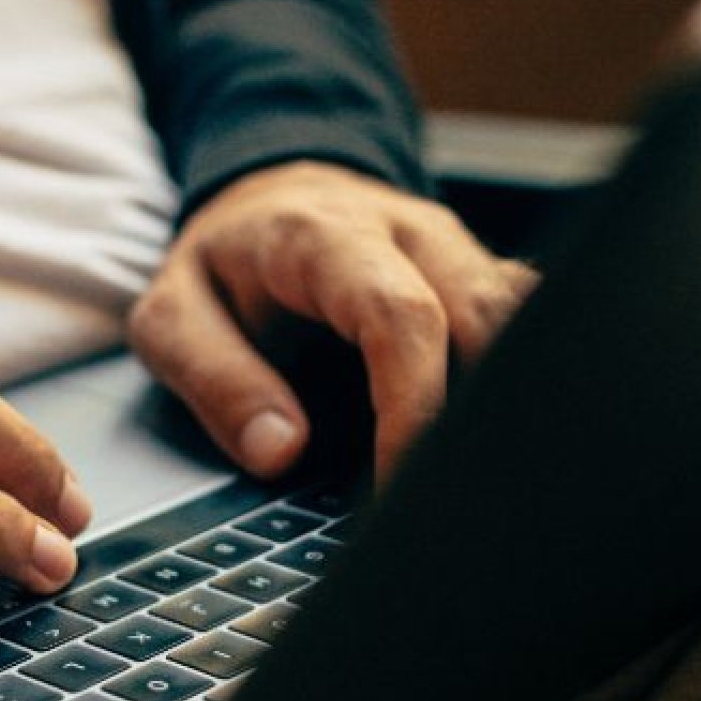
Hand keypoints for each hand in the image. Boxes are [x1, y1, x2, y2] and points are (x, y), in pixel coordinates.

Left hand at [129, 161, 537, 477]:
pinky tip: (494, 442)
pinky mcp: (480, 275)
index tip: (400, 483)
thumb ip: (216, 379)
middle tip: (447, 500)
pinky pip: (528, 321)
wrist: (266, 199)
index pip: (402, 317)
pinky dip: (521, 380)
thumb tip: (280, 450)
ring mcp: (456, 250)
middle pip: (488, 316)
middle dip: (478, 415)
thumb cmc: (223, 265)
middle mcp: (409, 233)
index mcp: (327, 236)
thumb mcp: (172, 316)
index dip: (414, 405)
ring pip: (525, 318)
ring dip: (510, 399)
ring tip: (477, 479)